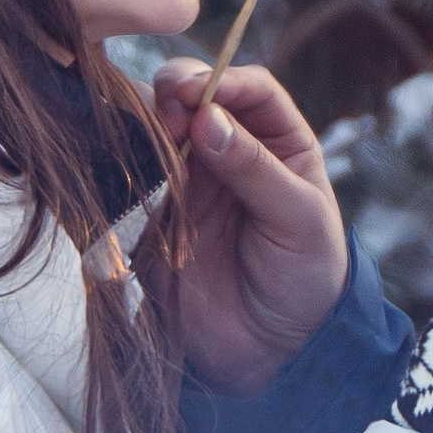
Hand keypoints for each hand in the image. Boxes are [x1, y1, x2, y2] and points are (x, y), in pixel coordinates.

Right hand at [150, 60, 348, 394]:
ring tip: (156, 137)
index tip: (198, 93)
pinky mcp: (159, 207)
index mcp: (282, 144)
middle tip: (171, 111)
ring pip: (163, 124)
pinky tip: (130, 157)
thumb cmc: (303, 280)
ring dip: (152, 119)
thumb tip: (209, 119)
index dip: (224, 80)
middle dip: (181, 91)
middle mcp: (235, 150)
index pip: (253, 89)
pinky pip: (138, 168)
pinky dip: (130, 154)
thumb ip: (256, 170)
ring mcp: (193, 177)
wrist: (266, 352)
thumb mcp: (298, 222)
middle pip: (200, 95)